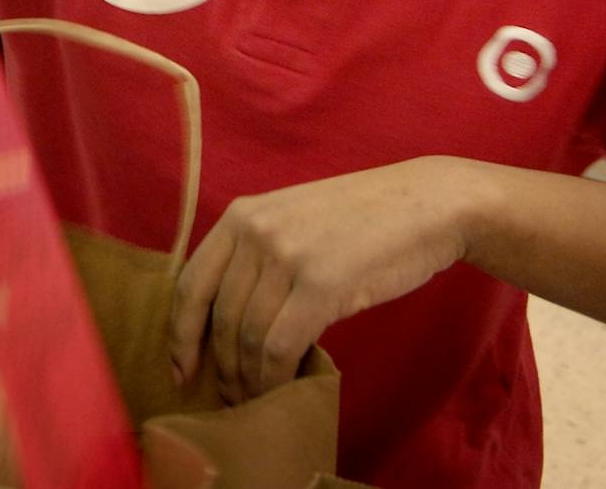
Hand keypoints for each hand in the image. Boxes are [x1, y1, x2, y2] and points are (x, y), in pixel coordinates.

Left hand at [168, 157, 480, 404]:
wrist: (425, 204)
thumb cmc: (362, 221)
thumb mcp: (293, 223)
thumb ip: (257, 259)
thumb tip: (224, 325)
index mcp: (240, 216)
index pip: (190, 284)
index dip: (180, 335)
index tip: (182, 372)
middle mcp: (255, 232)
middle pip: (218, 317)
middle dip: (219, 367)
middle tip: (228, 398)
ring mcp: (286, 256)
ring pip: (247, 337)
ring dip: (247, 379)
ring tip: (255, 400)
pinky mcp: (321, 284)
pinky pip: (279, 346)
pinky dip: (274, 377)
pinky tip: (281, 390)